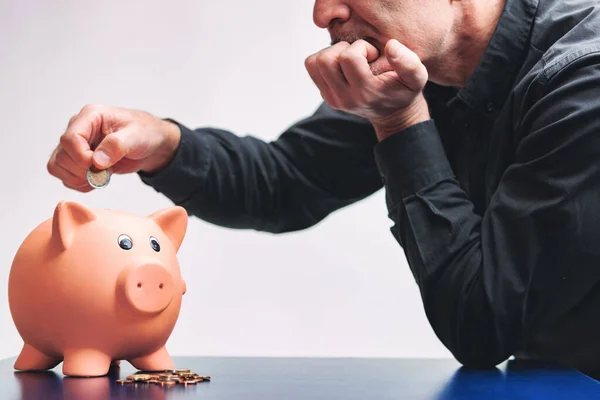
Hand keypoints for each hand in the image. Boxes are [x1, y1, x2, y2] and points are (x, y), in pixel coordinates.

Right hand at [47, 104, 180, 191]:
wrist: (151, 144)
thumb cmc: (145, 133)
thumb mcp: (137, 136)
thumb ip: (117, 145)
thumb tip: (96, 161)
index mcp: (90, 116)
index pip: (69, 139)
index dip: (81, 158)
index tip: (100, 166)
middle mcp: (78, 129)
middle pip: (61, 156)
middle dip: (82, 171)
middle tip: (106, 172)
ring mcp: (76, 145)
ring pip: (58, 167)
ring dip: (78, 179)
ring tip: (102, 176)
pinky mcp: (77, 160)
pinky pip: (66, 177)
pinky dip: (80, 184)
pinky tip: (99, 179)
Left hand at [305, 39, 429, 139]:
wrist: (393, 114)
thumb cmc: (404, 91)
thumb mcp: (417, 78)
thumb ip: (408, 62)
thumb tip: (390, 45)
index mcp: (365, 92)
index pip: (348, 57)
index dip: (361, 48)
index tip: (373, 55)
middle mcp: (345, 98)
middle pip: (325, 60)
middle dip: (342, 49)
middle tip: (358, 56)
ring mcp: (333, 99)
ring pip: (315, 63)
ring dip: (331, 54)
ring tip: (349, 60)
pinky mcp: (326, 96)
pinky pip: (314, 69)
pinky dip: (326, 62)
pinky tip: (343, 67)